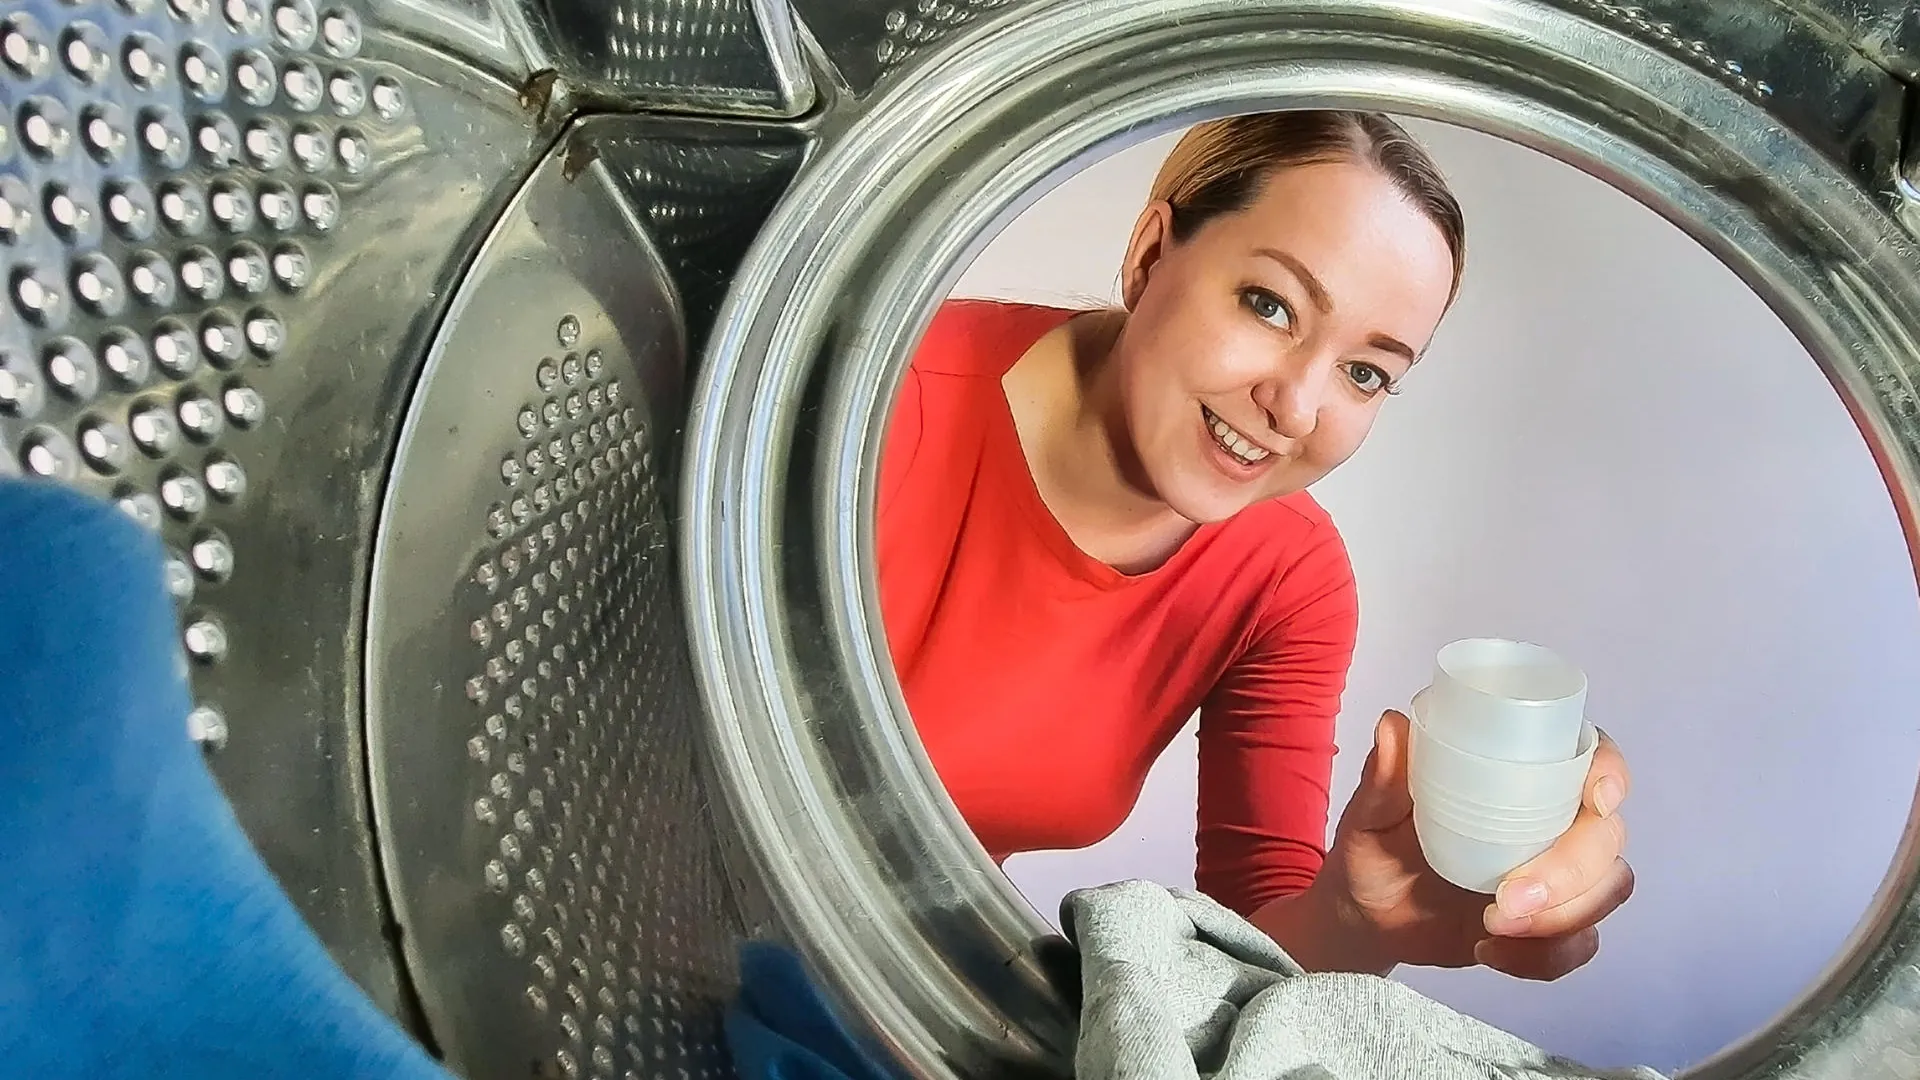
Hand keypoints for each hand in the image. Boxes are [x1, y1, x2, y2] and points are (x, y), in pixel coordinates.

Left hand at [1316, 709, 1633, 979]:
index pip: (1592, 756)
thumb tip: (1392, 726)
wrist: (1369, 918)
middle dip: (1571, 871)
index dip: (1610, 772)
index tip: (1597, 800)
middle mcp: (1555, 820)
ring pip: (1607, 889)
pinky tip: (1490, 952)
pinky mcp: (1555, 926)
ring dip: (1563, 917)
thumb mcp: (1370, 816)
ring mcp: (1561, 875)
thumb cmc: (1376, 849)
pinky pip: (1580, 945)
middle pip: (1606, 835)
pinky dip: (1543, 957)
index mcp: (1522, 774)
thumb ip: (1383, 780)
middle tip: (1508, 899)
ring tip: (1492, 928)